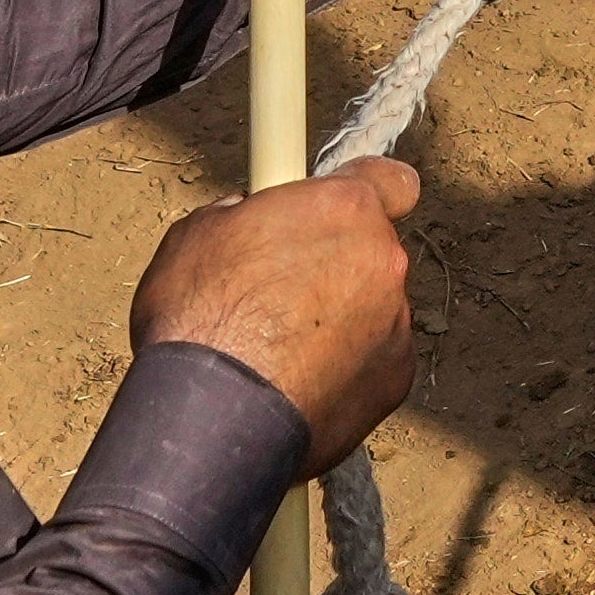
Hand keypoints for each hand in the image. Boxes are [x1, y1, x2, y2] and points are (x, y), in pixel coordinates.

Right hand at [133, 160, 422, 471]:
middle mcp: (385, 261)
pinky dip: (343, 367)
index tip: (340, 208)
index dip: (365, 192)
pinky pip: (373, 359)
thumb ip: (247, 216)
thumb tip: (250, 222)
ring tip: (276, 348)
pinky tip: (294, 381)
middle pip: (371, 250)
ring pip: (372, 307)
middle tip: (277, 290)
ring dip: (338, 319)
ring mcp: (396, 323)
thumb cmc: (198, 318)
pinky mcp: (394, 379)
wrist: (210, 414)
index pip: (391, 181)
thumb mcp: (200, 233)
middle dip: (333, 263)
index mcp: (344, 210)